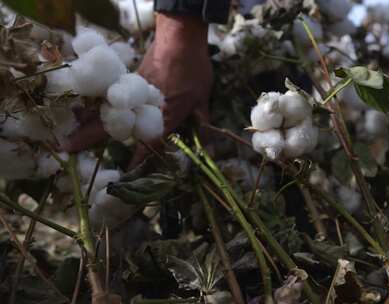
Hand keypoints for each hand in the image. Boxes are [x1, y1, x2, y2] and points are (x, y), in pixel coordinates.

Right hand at [62, 13, 211, 163]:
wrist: (179, 40)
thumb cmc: (194, 70)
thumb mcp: (203, 100)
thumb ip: (202, 125)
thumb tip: (206, 150)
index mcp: (164, 116)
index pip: (148, 144)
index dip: (137, 161)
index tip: (125, 174)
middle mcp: (142, 106)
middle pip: (111, 124)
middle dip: (88, 136)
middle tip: (66, 147)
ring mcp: (132, 90)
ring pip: (105, 108)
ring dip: (85, 119)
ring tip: (65, 130)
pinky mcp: (129, 78)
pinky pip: (109, 93)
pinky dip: (95, 102)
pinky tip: (82, 108)